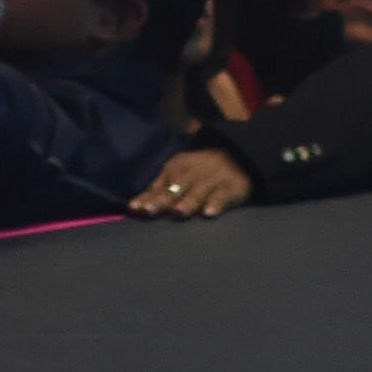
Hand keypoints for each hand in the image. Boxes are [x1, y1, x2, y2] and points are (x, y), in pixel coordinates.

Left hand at [129, 146, 253, 219]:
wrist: (238, 158)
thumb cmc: (199, 174)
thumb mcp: (178, 177)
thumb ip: (157, 192)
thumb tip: (133, 207)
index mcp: (176, 167)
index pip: (160, 186)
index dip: (148, 198)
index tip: (137, 208)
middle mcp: (193, 172)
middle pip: (175, 187)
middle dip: (163, 199)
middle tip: (150, 210)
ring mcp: (213, 178)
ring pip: (198, 191)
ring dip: (188, 201)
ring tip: (179, 212)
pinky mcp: (232, 187)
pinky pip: (224, 196)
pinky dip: (216, 203)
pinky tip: (209, 212)